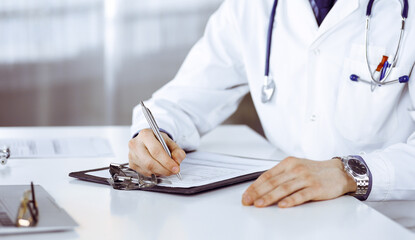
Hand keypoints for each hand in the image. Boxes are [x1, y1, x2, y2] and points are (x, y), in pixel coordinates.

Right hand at [128, 129, 185, 175]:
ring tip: (166, 168)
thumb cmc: (157, 141)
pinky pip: (144, 173)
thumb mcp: (170, 142)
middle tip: (173, 171)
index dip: (167, 162)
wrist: (147, 141)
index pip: (156, 151)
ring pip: (147, 169)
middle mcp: (136, 144)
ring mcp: (132, 155)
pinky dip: (154, 173)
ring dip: (160, 172)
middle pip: (150, 162)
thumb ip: (177, 151)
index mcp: (145, 135)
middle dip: (164, 170)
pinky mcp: (131, 164)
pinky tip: (158, 168)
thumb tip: (177, 161)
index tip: (175, 168)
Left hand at [242, 157, 356, 207]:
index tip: (246, 195)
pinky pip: (301, 195)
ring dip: (269, 197)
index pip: (267, 175)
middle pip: (272, 182)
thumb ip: (281, 175)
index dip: (255, 186)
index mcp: (288, 163)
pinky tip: (282, 205)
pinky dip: (290, 201)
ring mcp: (306, 178)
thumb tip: (261, 187)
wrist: (339, 172)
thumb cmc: (315, 171)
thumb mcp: (296, 167)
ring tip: (259, 204)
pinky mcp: (316, 188)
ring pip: (283, 189)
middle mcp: (296, 169)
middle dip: (257, 193)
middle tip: (247, 201)